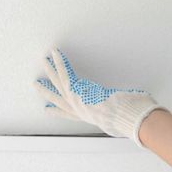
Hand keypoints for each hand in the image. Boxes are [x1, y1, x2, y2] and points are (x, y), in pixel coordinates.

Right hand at [34, 47, 169, 145]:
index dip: (58, 112)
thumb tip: (134, 108)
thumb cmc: (128, 118)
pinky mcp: (77, 88)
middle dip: (47, 91)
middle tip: (37, 84)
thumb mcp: (122, 117)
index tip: (48, 109)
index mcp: (88, 117)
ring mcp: (76, 99)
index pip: (69, 114)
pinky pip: (66, 72)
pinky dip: (60, 62)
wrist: (125, 116)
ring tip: (44, 60)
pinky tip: (55, 53)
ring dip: (51, 70)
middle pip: (59, 98)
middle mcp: (79, 109)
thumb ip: (122, 113)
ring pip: (59, 82)